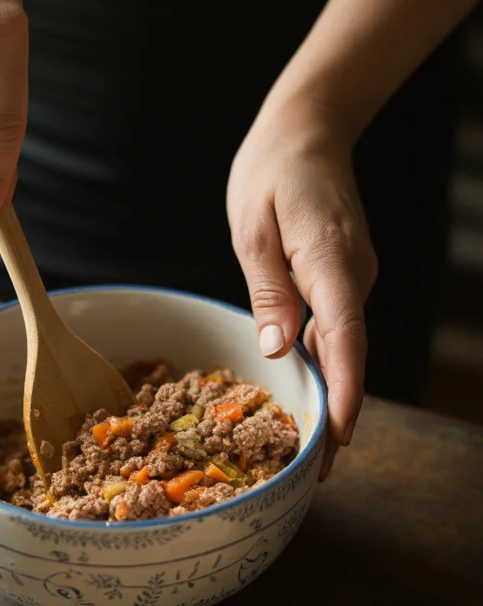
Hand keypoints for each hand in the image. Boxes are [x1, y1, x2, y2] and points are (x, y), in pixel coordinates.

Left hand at [227, 96, 377, 477]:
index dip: (345, 390)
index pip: (345, 335)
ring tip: (306, 453)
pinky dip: (324, 365)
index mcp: (330, 260)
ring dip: (329, 395)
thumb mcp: (252, 226)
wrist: (307, 132)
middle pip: (349, 353)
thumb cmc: (270, 172)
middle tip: (313, 473)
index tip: (340, 436)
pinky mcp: (344, 280)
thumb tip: (277, 349)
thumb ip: (267, 289)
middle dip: (337, 414)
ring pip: (343, 345)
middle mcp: (353, 275)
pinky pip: (336, 330)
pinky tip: (305, 398)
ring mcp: (354, 279)